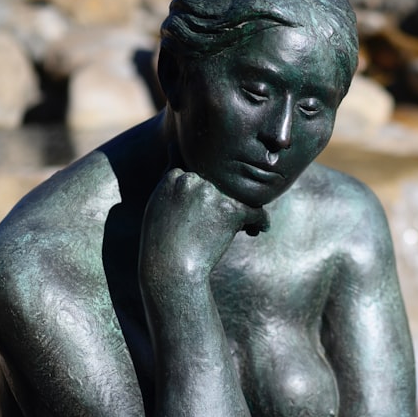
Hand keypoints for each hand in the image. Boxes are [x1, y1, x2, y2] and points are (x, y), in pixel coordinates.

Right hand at [141, 168, 268, 282]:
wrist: (170, 269)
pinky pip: (255, 211)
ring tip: (247, 226)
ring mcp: (213, 193)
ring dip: (244, 209)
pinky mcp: (231, 210)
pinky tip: (259, 229)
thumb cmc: (162, 243)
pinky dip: (260, 221)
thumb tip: (173, 147)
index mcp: (175, 176)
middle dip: (230, 198)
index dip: (213, 189)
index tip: (213, 205)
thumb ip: (171, 178)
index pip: (203, 170)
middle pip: (224, 181)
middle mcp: (194, 180)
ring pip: (241, 194)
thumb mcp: (158, 203)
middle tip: (231, 218)